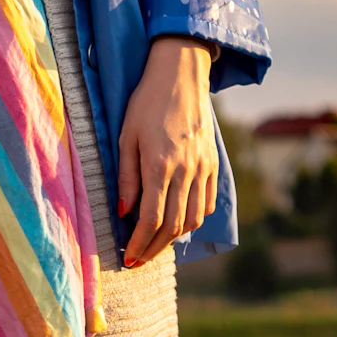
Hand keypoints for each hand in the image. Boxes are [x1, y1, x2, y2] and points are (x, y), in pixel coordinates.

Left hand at [117, 37, 217, 267]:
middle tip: (137, 261)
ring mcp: (202, 168)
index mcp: (159, 164)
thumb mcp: (126, 137)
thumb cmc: (146, 103)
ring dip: (174, 239)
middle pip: (173, 226)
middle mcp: (185, 170)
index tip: (127, 258)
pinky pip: (206, 203)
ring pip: (193, 219)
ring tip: (155, 245)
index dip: (139, 244)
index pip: (151, 219)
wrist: (181, 75)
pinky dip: (193, 220)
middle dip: (153, 249)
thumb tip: (123, 214)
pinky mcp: (212, 163)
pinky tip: (179, 223)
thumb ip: (126, 177)